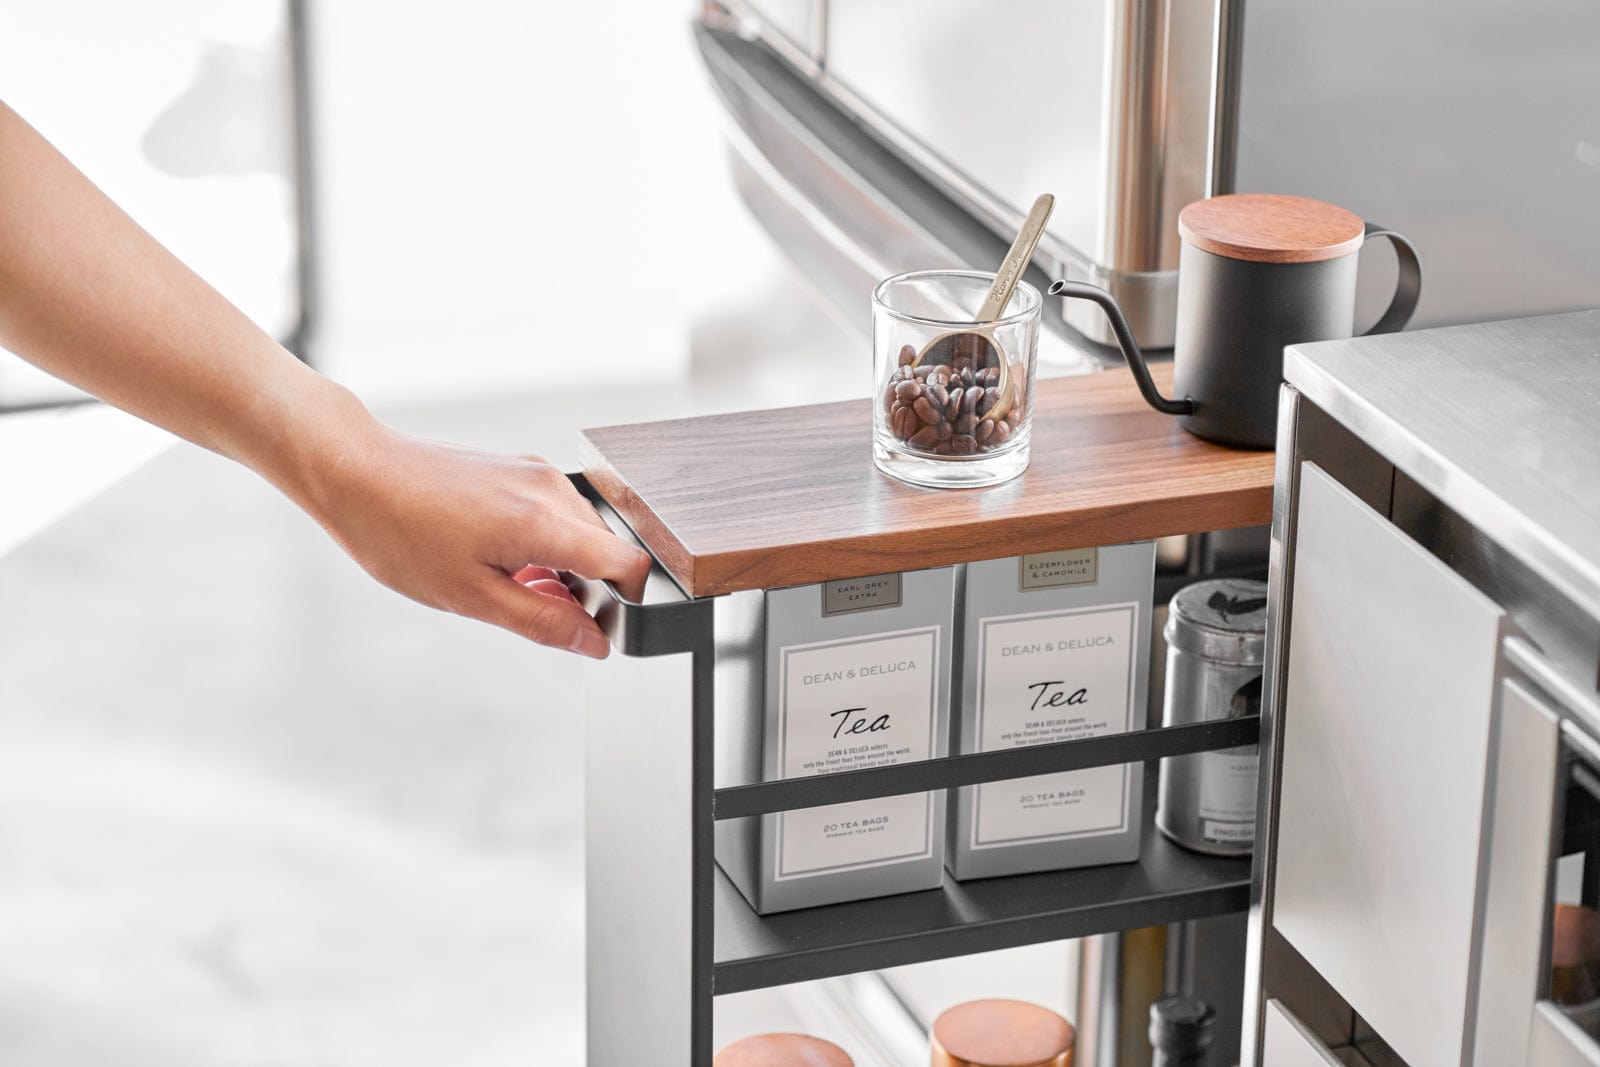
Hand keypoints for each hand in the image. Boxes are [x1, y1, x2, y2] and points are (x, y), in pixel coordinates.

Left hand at [302, 421, 650, 657]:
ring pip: (582, 531)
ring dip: (563, 566)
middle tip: (537, 612)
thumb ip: (544, 622)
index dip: (626, 602)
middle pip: (608, 549)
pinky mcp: (521, 467)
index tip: (597, 624)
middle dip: (589, 587)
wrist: (357, 474)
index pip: (629, 562)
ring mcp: (537, 472)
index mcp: (545, 522)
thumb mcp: (472, 597)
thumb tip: (594, 642)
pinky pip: (556, 512)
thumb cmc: (400, 534)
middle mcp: (551, 488)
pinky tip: (500, 558)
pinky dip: (544, 543)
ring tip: (509, 584)